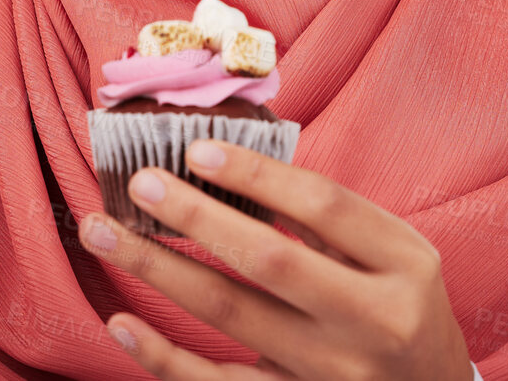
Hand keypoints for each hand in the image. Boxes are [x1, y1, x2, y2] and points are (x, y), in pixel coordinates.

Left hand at [78, 139, 472, 379]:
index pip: (324, 206)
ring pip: (232, 316)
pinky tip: (121, 322)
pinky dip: (164, 357)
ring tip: (103, 232)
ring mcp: (334, 374)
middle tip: (140, 182)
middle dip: (197, 217)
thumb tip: (229, 165)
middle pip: (270, 260)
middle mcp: (373, 321)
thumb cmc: (401, 303)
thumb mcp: (394, 252)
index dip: (256, 174)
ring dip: (158, 271)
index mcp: (404, 265)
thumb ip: (328, 217)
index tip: (196, 149)